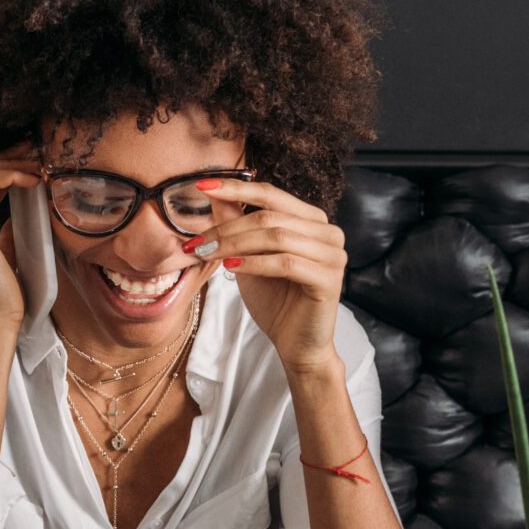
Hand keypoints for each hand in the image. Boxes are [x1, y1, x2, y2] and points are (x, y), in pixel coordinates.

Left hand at [182, 178, 347, 371]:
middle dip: (227, 227)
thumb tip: (213, 193)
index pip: (271, 194)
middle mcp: (328, 232)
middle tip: (196, 242)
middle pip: (270, 217)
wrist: (296, 344)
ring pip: (276, 237)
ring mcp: (333, 254)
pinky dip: (254, 263)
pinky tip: (230, 267)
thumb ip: (236, 224)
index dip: (236, 188)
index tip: (201, 185)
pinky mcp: (329, 278)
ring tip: (207, 255)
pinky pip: (285, 262)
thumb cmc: (275, 301)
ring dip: (235, 244)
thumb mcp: (248, 257)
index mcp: (311, 220)